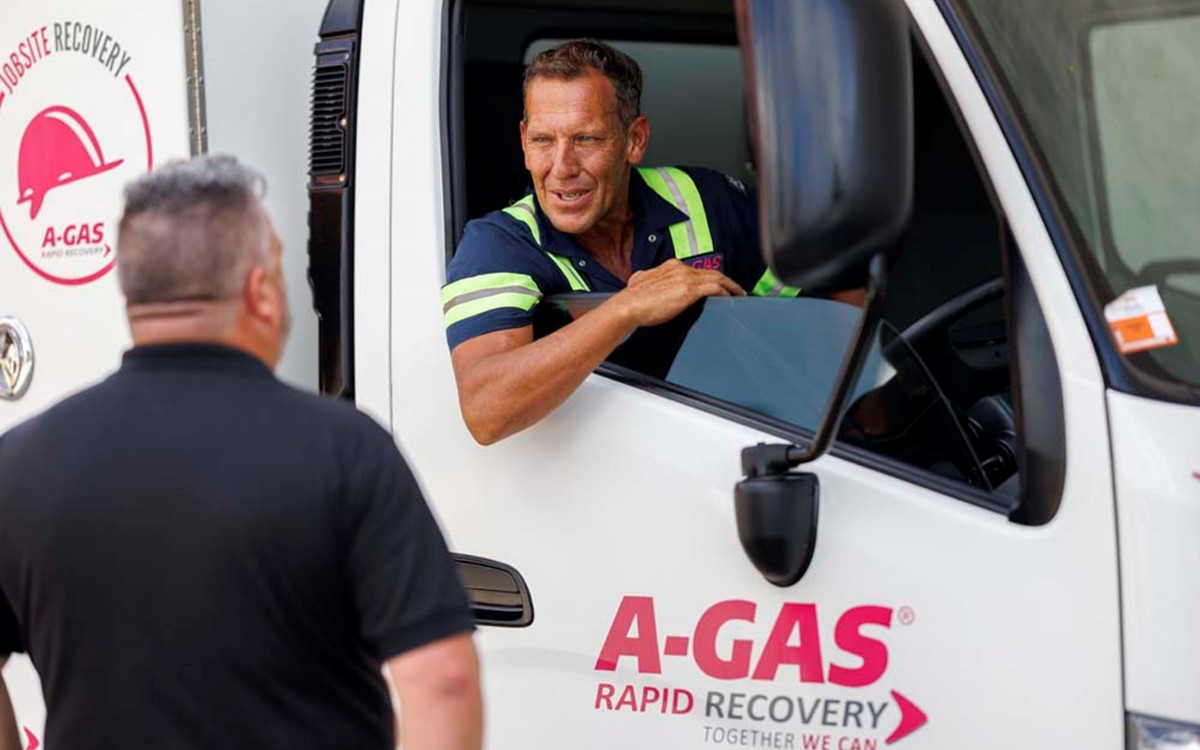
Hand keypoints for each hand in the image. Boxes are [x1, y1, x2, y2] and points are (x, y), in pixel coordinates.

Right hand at [612, 259, 744, 327]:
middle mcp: (680, 268)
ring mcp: (686, 278)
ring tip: (739, 293)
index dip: (709, 278)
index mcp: (670, 266)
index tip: (715, 285)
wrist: (628, 305)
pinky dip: (726, 292)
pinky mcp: (690, 290)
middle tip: (735, 289)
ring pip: (717, 278)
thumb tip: (645, 279)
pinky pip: (715, 288)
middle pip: (710, 272)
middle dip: (725, 280)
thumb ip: (648, 278)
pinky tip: (731, 299)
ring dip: (730, 286)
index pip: (696, 270)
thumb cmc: (632, 299)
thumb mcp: (640, 281)